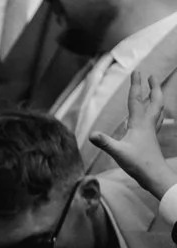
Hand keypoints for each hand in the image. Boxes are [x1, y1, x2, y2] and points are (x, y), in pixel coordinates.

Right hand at [88, 70, 176, 198]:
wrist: (155, 176)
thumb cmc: (138, 164)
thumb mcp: (119, 153)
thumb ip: (105, 143)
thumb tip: (90, 135)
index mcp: (139, 123)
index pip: (137, 100)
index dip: (136, 85)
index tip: (137, 71)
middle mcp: (148, 124)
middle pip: (154, 102)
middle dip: (153, 88)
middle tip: (152, 77)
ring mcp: (151, 132)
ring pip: (157, 110)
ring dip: (156, 98)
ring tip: (154, 92)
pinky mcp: (150, 139)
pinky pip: (155, 120)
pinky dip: (154, 113)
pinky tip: (150, 117)